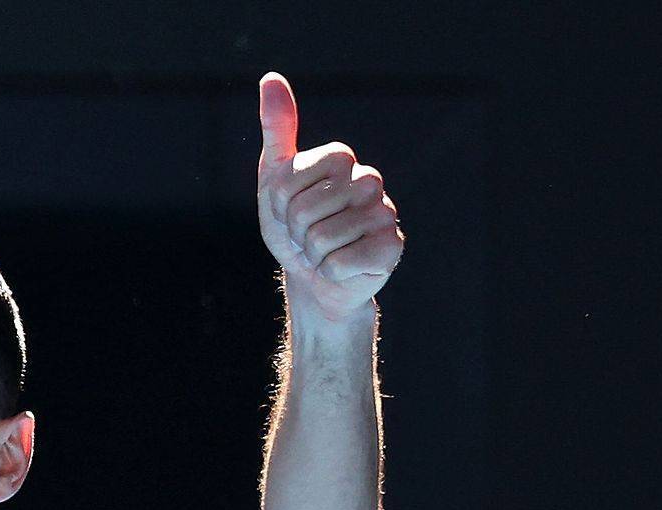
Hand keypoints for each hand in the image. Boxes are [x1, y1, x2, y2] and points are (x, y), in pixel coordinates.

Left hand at [255, 72, 404, 325]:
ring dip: (312, 254)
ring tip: (324, 252)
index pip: (289, 181)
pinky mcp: (391, 248)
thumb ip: (277, 130)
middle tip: (308, 236)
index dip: (280, 205)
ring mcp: (385, 214)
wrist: (315, 278)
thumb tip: (271, 78)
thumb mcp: (276, 180)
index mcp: (342, 159)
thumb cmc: (296, 228)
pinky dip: (329, 272)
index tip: (291, 211)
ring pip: (322, 238)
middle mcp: (369, 180)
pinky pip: (340, 263)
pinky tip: (341, 268)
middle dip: (295, 232)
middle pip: (304, 210)